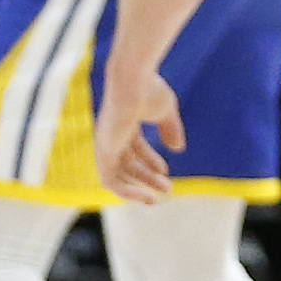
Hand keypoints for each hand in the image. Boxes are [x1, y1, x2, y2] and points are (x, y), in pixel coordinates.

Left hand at [93, 64, 184, 202]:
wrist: (133, 81)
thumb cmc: (149, 89)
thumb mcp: (165, 111)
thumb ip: (171, 129)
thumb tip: (178, 148)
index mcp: (123, 121)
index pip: (134, 147)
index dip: (150, 160)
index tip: (165, 171)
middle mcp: (111, 133)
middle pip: (128, 162)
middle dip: (147, 176)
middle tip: (167, 188)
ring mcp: (105, 142)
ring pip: (117, 174)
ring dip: (138, 187)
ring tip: (156, 198)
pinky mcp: (103, 151)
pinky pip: (110, 180)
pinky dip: (127, 191)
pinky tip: (146, 196)